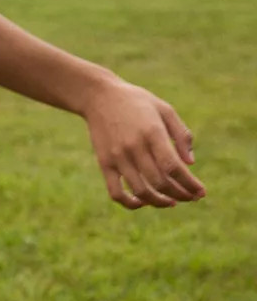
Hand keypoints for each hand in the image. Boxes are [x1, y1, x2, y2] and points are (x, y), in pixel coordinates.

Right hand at [83, 77, 205, 209]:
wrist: (99, 96)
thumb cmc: (137, 102)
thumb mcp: (165, 109)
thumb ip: (181, 134)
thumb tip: (190, 164)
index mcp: (152, 132)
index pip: (173, 167)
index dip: (189, 184)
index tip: (200, 193)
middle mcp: (134, 147)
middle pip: (160, 182)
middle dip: (180, 194)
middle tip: (190, 197)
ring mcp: (117, 157)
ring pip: (141, 191)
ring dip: (160, 202)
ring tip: (171, 202)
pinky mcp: (104, 163)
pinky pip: (116, 192)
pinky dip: (130, 203)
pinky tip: (142, 202)